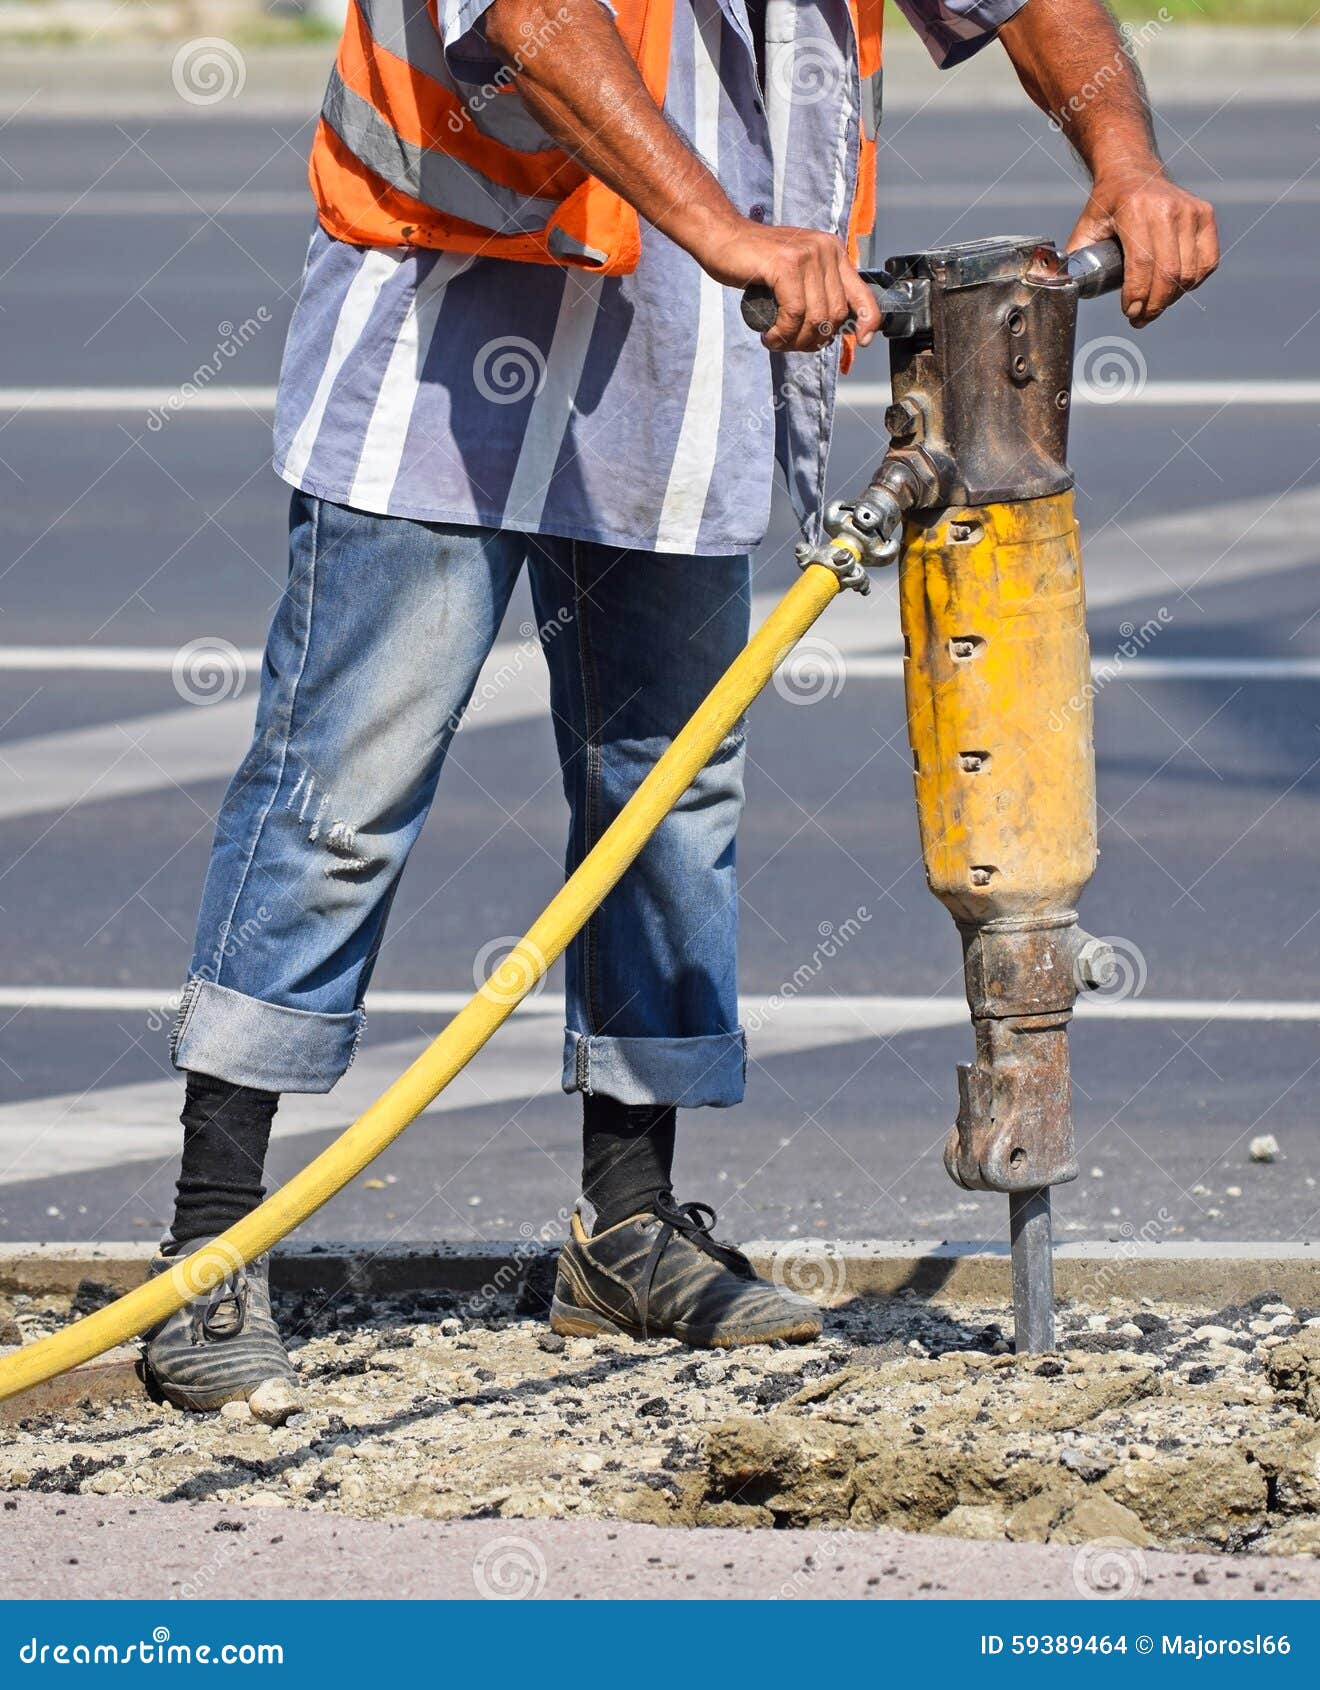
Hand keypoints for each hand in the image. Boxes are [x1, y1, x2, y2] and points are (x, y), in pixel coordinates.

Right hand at [691, 216, 880, 352]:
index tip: (862, 341)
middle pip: (836, 314)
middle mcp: (826, 250)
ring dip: (796, 341)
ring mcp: (807, 255)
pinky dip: (782, 333)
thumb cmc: (754, 261)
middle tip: (791, 344)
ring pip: (816, 318)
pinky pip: (794, 313)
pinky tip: (770, 336)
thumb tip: (830, 331)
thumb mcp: (794, 273)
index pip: (863, 293)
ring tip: (777, 341)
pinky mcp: (786, 265)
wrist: (722, 237)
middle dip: (814, 340)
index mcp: (833, 252)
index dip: (869, 320)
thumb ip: (815, 292)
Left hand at [1068, 169, 1217, 327]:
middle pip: (1168, 274)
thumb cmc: (1107, 205)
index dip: (1138, 296)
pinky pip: (1207, 262)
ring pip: (1189, 272)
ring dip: (1172, 299)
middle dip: (1154, 306)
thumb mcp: (1086, 227)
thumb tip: (1060, 289)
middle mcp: (1167, 208)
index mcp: (1135, 210)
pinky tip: (1176, 290)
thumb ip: (1075, 258)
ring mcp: (1190, 210)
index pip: (1142, 264)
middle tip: (1140, 319)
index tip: (1130, 313)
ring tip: (1155, 306)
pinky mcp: (1205, 215)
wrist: (1133, 171)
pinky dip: (1193, 283)